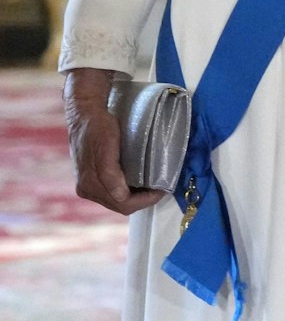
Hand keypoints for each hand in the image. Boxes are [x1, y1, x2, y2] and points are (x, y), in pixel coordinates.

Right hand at [63, 68, 166, 215]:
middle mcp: (87, 189)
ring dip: (136, 196)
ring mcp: (88, 185)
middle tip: (161, 188)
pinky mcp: (92, 178)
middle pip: (120, 205)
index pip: (123, 204)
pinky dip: (128, 190)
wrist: (85, 115)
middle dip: (143, 200)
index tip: (163, 189)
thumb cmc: (98, 128)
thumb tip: (120, 196)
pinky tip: (139, 181)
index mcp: (89, 185)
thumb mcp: (106, 147)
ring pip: (117, 200)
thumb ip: (110, 175)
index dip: (146, 200)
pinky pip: (113, 192)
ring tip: (153, 185)